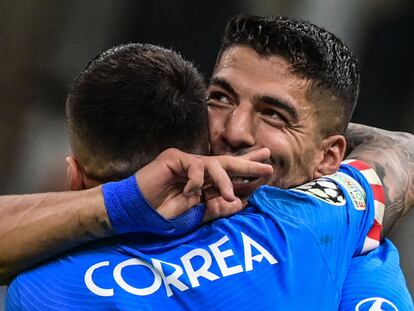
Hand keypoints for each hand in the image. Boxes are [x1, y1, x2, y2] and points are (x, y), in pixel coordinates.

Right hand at [135, 148, 272, 218]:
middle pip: (227, 164)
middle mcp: (198, 171)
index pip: (229, 176)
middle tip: (268, 163)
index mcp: (204, 183)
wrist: (137, 213)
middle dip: (248, 164)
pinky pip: (194, 166)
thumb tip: (240, 204)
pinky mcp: (174, 158)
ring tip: (231, 195)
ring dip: (225, 180)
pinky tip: (190, 193)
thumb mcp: (195, 216)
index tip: (266, 173)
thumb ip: (216, 209)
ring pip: (214, 164)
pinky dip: (195, 180)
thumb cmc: (163, 215)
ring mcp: (186, 163)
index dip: (247, 173)